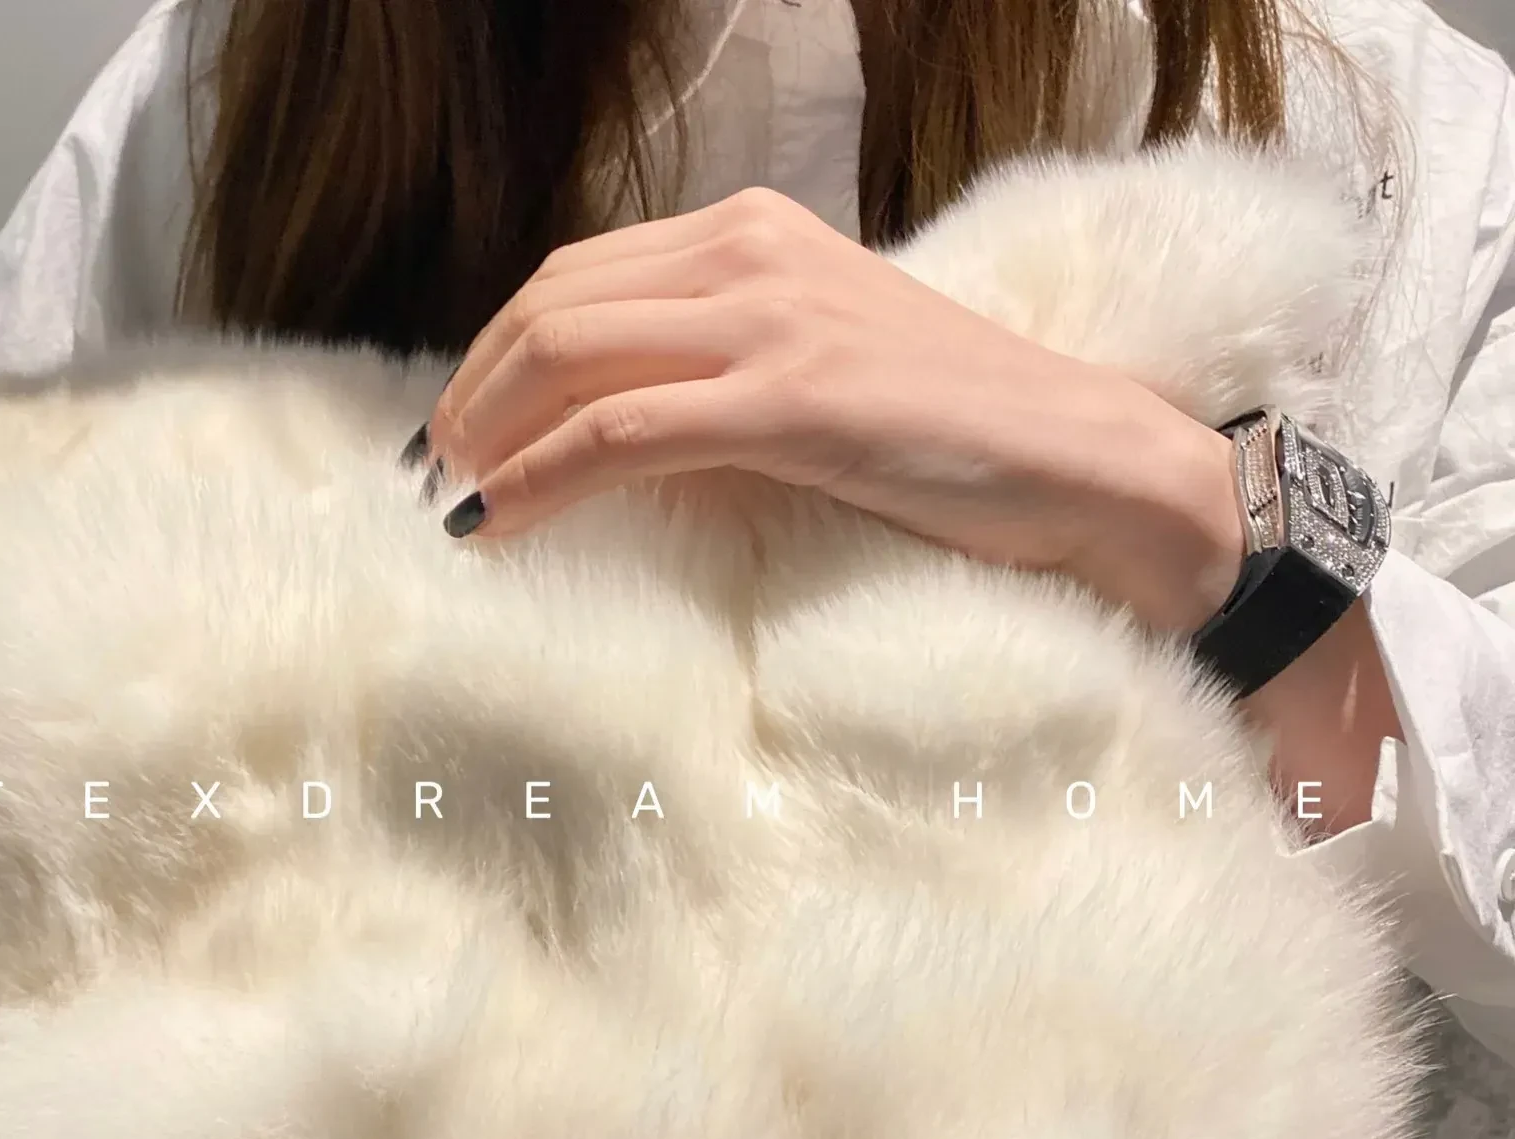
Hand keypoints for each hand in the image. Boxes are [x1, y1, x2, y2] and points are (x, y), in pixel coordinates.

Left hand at [422, 186, 1244, 632]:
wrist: (1084, 458)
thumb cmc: (963, 429)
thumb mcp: (827, 370)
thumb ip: (733, 369)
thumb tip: (634, 429)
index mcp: (754, 235)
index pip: (580, 277)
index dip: (498, 351)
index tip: (464, 423)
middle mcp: (749, 254)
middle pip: (551, 308)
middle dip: (472, 391)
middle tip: (435, 468)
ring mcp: (770, 322)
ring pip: (569, 360)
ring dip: (488, 433)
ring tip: (452, 498)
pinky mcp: (791, 402)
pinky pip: (619, 434)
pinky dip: (539, 479)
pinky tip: (495, 523)